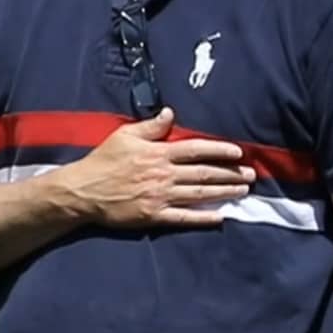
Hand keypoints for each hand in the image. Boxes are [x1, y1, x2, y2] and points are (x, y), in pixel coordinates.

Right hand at [57, 108, 254, 228]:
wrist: (81, 191)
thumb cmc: (101, 162)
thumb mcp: (123, 136)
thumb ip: (149, 126)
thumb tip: (170, 114)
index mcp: (158, 154)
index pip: (196, 150)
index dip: (220, 150)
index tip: (238, 152)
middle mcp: (163, 175)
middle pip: (204, 173)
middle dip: (231, 173)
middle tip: (250, 175)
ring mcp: (160, 197)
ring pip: (199, 194)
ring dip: (224, 192)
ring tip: (243, 191)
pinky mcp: (153, 215)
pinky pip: (184, 217)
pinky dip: (203, 217)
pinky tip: (220, 216)